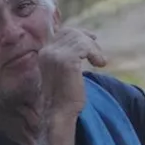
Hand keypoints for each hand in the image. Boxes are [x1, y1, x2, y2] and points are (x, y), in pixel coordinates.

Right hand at [37, 27, 106, 144]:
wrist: (59, 112)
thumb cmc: (64, 96)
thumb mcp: (62, 71)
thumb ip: (67, 56)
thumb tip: (84, 42)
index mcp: (44, 53)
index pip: (63, 32)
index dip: (80, 33)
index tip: (93, 39)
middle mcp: (47, 51)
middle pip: (72, 33)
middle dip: (88, 40)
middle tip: (98, 54)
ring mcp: (55, 55)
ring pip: (80, 39)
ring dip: (94, 49)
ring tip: (100, 62)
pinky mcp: (66, 61)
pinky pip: (85, 47)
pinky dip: (96, 54)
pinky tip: (100, 64)